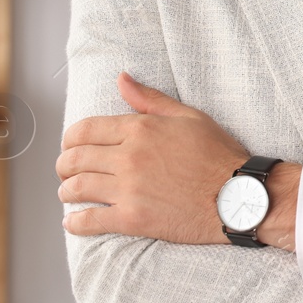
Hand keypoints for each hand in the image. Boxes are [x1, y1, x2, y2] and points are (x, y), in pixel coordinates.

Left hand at [58, 72, 256, 244]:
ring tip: (70, 194)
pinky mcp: (133, 219)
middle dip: (63, 166)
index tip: (71, 147)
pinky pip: (90, 221)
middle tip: (66, 171)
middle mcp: (129, 158)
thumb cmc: (219, 156)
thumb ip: (150, 100)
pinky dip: (75, 222)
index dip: (69, 139)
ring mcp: (129, 190)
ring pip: (76, 189)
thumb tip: (122, 79)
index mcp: (140, 129)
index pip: (84, 130)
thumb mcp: (189, 117)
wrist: (239, 196)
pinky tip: (74, 222)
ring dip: (66, 192)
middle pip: (73, 159)